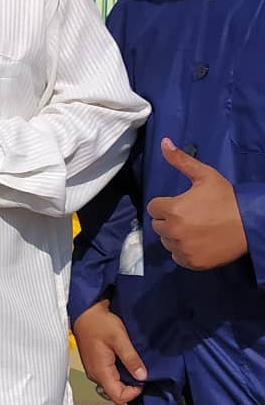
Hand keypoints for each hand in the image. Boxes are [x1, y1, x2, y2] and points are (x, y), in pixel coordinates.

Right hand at [72, 299, 147, 404]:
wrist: (85, 312)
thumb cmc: (99, 323)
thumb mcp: (119, 338)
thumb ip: (131, 359)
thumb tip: (142, 377)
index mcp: (100, 371)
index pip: (118, 397)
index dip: (133, 393)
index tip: (142, 379)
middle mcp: (94, 374)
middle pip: (115, 393)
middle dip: (130, 386)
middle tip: (138, 369)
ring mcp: (93, 369)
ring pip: (112, 384)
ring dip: (124, 378)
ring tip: (131, 362)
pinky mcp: (94, 364)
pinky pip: (108, 376)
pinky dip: (118, 372)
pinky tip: (122, 358)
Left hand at [146, 138, 246, 269]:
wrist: (251, 224)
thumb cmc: (227, 198)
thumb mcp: (205, 176)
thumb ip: (181, 160)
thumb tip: (163, 142)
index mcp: (172, 209)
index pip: (153, 208)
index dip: (166, 204)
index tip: (181, 204)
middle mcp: (173, 231)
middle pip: (158, 225)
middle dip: (169, 219)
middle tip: (190, 216)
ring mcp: (182, 248)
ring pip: (166, 241)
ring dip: (175, 236)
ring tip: (195, 228)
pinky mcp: (192, 262)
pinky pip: (177, 257)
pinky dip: (183, 251)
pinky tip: (197, 242)